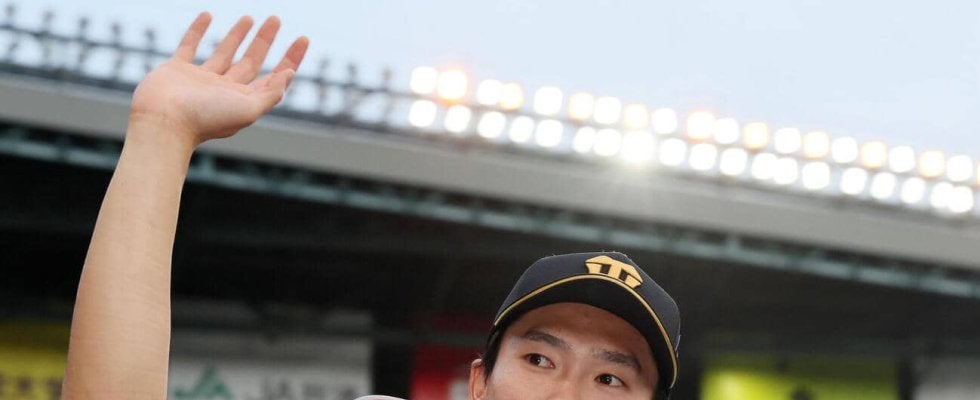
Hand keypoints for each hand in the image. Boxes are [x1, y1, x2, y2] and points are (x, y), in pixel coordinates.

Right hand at [129, 12, 308, 147]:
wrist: (163, 122)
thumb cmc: (206, 119)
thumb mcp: (248, 109)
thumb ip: (270, 93)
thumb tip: (290, 73)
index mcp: (244, 101)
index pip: (274, 78)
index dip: (290, 59)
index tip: (303, 38)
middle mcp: (224, 90)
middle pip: (252, 61)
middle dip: (265, 40)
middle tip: (276, 19)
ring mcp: (200, 80)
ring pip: (224, 53)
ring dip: (237, 35)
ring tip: (250, 17)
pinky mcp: (177, 70)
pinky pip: (190, 45)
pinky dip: (198, 30)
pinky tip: (208, 15)